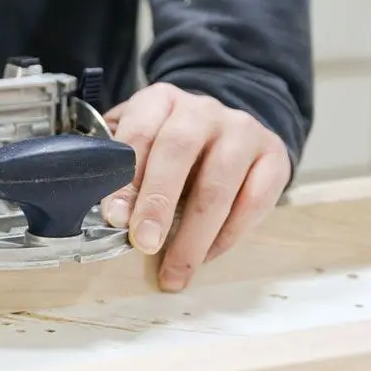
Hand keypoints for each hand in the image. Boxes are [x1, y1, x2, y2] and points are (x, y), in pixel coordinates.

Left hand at [100, 83, 291, 291]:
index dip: (125, 179)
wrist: (228, 129)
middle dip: (158, 204)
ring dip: (194, 234)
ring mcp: (242, 130)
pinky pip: (253, 201)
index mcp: (160, 101)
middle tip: (144, 244)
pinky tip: (208, 255)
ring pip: (218, 184)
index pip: (138, 135)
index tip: (114, 217)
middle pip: (178, 153)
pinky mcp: (273, 156)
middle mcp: (202, 110)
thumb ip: (118, 164)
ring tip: (176, 270)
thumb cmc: (171, 144)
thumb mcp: (140, 140)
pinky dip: (229, 235)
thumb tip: (97, 209)